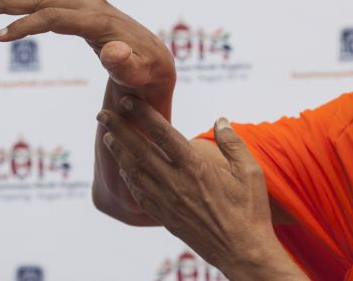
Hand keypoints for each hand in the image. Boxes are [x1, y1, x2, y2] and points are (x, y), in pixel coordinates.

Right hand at [0, 0, 175, 91]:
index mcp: (99, 20)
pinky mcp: (83, 2)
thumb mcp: (139, 73)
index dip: (26, 26)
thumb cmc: (146, 72)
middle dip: (8, 0)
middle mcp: (90, 3)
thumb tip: (114, 51)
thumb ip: (126, 64)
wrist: (156, 60)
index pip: (54, 18)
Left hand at [99, 96, 304, 279]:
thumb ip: (233, 143)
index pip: (163, 133)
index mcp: (195, 167)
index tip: (128, 100)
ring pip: (134, 172)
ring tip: (107, 137)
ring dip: (118, 153)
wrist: (242, 252)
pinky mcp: (165, 217)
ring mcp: (168, 202)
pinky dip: (128, 179)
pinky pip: (140, 195)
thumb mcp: (250, 172)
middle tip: (102, 115)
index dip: (143, 114)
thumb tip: (220, 119)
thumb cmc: (250, 211)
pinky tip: (124, 170)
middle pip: (139, 150)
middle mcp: (176, 183)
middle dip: (118, 129)